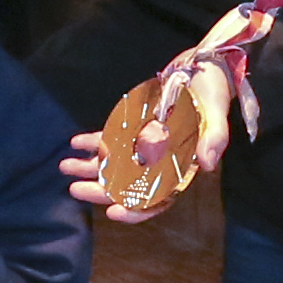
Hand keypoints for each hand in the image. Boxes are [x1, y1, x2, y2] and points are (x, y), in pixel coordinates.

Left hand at [60, 64, 231, 223]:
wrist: (204, 69)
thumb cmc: (214, 93)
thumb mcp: (216, 113)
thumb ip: (214, 138)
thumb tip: (206, 165)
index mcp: (182, 166)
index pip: (158, 199)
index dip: (136, 210)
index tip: (112, 213)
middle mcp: (161, 161)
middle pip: (128, 185)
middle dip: (100, 190)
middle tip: (74, 189)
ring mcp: (145, 146)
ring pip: (115, 165)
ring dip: (89, 167)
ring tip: (65, 165)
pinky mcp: (135, 128)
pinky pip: (112, 140)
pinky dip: (93, 142)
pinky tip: (75, 142)